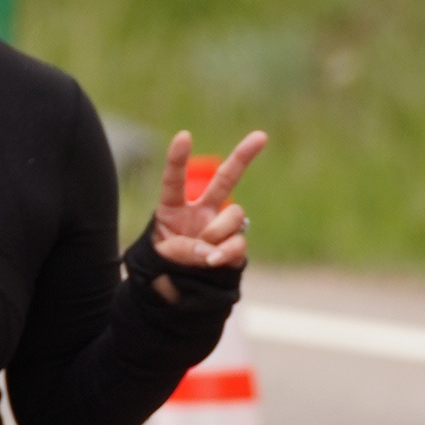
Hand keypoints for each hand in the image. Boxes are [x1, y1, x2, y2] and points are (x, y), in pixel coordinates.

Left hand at [150, 127, 265, 280]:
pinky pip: (238, 241)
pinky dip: (227, 251)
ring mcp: (221, 226)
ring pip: (233, 215)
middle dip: (243, 156)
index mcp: (173, 208)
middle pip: (225, 179)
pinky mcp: (234, 244)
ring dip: (217, 232)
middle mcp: (201, 211)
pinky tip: (215, 259)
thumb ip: (185, 250)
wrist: (178, 288)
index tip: (184, 136)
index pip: (174, 180)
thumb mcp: (163, 256)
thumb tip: (214, 252)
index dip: (177, 159)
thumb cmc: (163, 265)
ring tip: (200, 252)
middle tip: (262, 136)